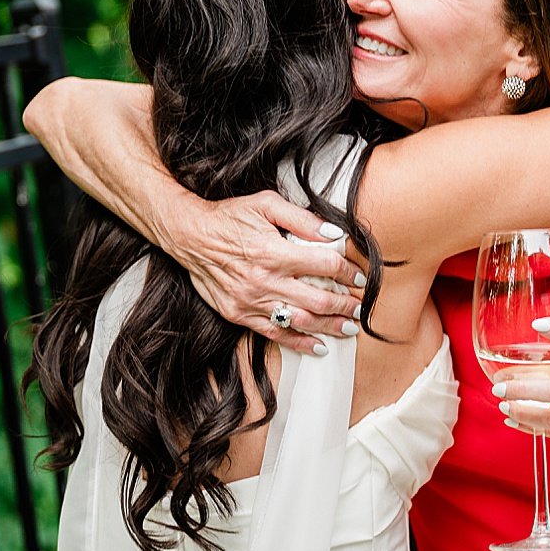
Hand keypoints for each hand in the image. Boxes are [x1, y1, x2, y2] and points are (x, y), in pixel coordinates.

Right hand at [168, 190, 364, 354]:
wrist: (190, 236)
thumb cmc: (229, 218)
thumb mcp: (267, 204)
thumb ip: (303, 219)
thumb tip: (334, 234)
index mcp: (274, 252)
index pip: (324, 266)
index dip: (347, 273)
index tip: (358, 278)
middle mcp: (264, 280)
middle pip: (317, 300)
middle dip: (344, 306)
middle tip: (359, 308)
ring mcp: (251, 301)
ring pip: (300, 321)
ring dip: (329, 327)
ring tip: (348, 328)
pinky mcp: (239, 314)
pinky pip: (275, 334)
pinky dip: (299, 343)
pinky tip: (318, 346)